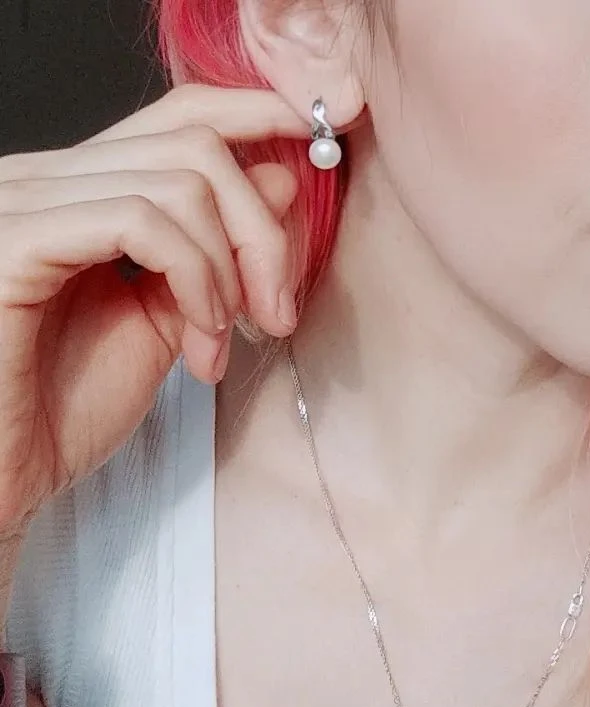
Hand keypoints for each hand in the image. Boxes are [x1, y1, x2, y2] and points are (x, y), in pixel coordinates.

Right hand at [0, 84, 309, 537]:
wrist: (6, 474)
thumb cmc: (68, 407)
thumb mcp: (169, 323)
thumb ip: (217, 253)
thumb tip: (277, 178)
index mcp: (83, 192)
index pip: (178, 115)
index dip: (257, 114)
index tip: (322, 137)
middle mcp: (49, 180)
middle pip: (195, 144)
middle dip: (262, 232)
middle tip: (276, 313)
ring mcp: (27, 203)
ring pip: (179, 181)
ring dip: (230, 273)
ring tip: (222, 343)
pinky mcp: (16, 241)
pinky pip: (139, 221)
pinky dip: (195, 279)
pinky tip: (199, 340)